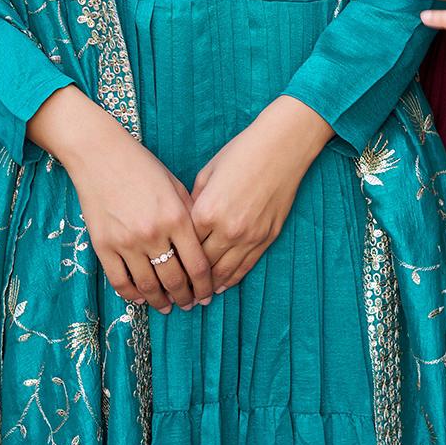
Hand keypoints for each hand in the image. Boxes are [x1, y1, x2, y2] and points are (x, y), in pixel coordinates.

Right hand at [27, 85, 212, 312]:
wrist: (101, 155)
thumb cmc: (142, 167)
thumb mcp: (175, 186)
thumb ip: (190, 215)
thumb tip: (203, 245)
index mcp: (176, 217)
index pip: (198, 264)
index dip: (206, 285)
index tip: (208, 294)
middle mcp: (154, 233)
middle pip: (175, 280)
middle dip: (186, 297)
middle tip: (191, 304)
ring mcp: (127, 242)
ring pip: (149, 286)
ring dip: (161, 301)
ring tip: (168, 306)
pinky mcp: (104, 246)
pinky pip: (120, 281)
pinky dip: (132, 294)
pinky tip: (141, 297)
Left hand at [190, 95, 332, 293]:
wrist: (281, 147)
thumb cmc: (241, 153)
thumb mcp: (207, 174)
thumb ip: (194, 203)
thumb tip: (185, 225)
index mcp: (206, 211)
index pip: (184, 247)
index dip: (173, 261)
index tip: (163, 272)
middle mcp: (227, 229)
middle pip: (202, 266)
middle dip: (188, 282)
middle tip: (176, 293)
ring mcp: (249, 236)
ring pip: (224, 273)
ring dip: (209, 287)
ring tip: (197, 297)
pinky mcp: (267, 238)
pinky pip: (245, 267)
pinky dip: (231, 279)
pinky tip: (221, 285)